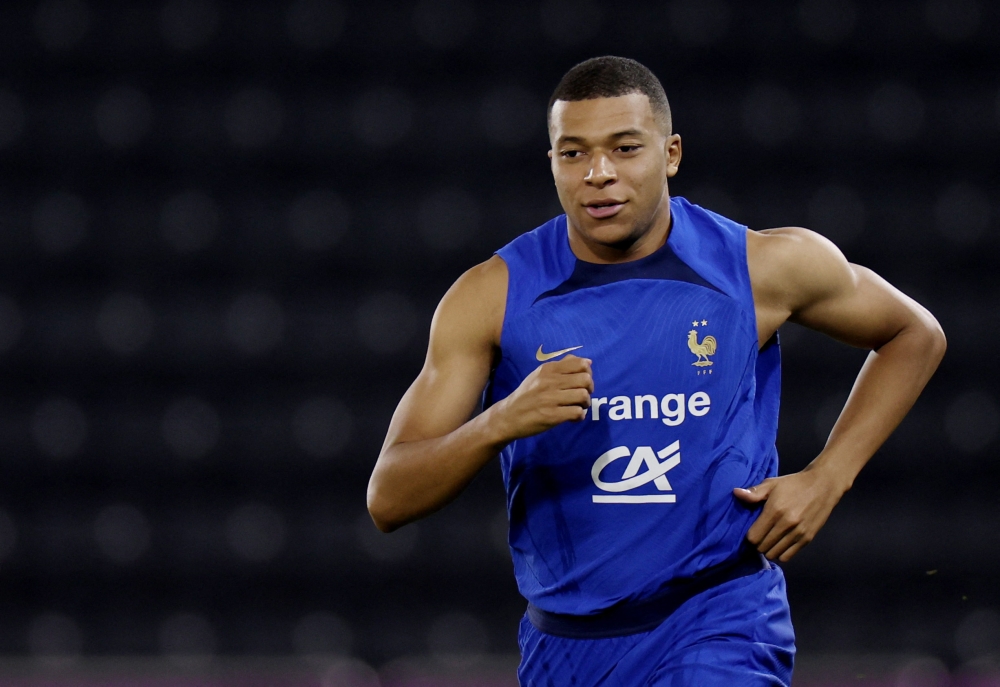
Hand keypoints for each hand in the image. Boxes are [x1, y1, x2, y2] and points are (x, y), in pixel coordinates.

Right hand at [491, 355, 593, 441]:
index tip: (582, 382)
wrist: (509, 416)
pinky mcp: (551, 416)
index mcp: (548, 369)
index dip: (588, 373)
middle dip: (589, 389)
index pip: (580, 364)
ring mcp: (550, 399)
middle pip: (585, 380)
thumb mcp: (540, 375)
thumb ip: (563, 366)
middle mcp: (549, 381)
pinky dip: (579, 416)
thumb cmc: (527, 395)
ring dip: (585, 404)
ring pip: (583, 396)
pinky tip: (573, 417)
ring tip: (578, 407)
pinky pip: (577, 413)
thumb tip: (588, 362)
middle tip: (582, 397)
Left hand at [733, 468, 847, 561]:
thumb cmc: (794, 484)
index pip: (754, 537)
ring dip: (769, 549)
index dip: (750, 536)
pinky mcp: (808, 538)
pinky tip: (780, 544)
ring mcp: (798, 533)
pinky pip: (788, 556)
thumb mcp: (772, 484)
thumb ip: (754, 492)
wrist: (823, 485)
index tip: (752, 530)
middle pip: (762, 547)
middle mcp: (786, 524)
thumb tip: (736, 493)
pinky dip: (781, 553)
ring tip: (770, 540)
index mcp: (775, 510)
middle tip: (761, 535)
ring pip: (774, 554)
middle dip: (758, 543)